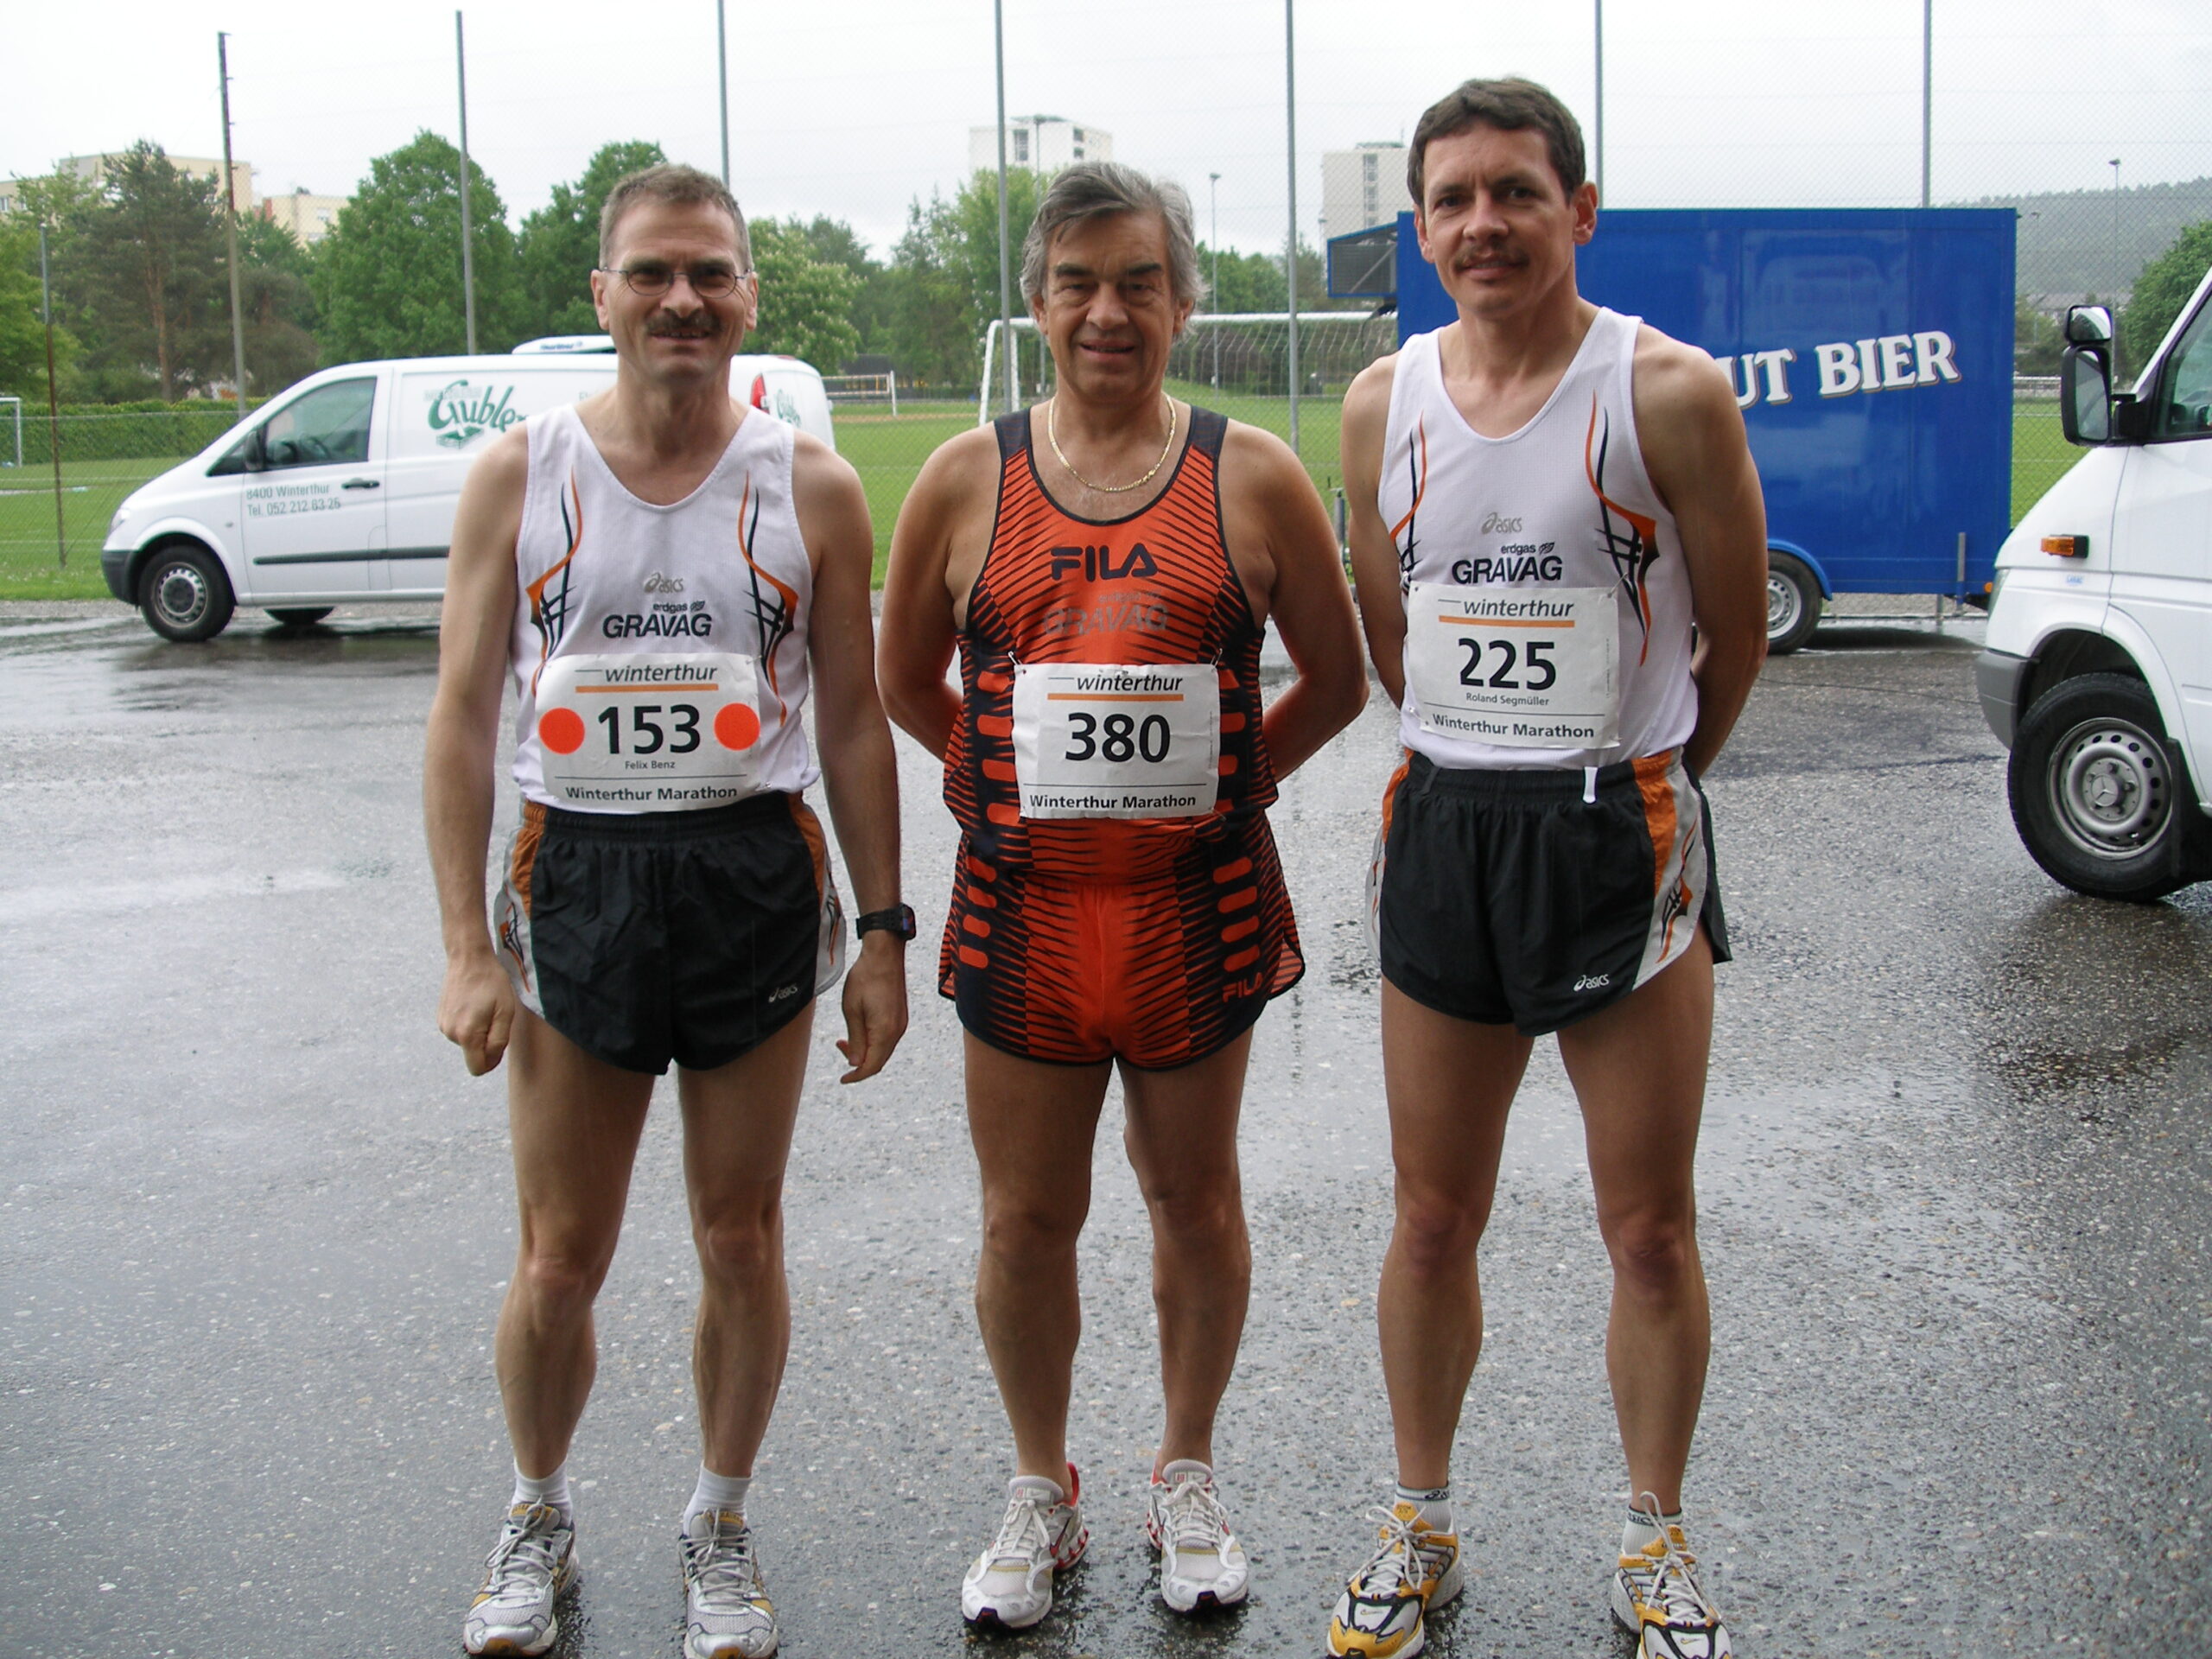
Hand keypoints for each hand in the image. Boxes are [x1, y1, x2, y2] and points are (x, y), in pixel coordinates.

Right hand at [437, 951, 515, 1075]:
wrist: (469, 958)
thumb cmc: (492, 983)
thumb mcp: (505, 1012)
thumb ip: (499, 1040)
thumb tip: (490, 1058)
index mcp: (467, 1035)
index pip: (477, 1068)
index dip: (492, 1063)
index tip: (500, 1045)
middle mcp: (450, 1033)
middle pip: (473, 1054)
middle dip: (486, 1044)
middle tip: (495, 1018)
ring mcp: (443, 1025)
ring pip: (466, 1042)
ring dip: (478, 1032)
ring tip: (484, 1009)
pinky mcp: (440, 1017)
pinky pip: (459, 1031)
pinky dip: (469, 1024)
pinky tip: (474, 1005)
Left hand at [836, 934, 908, 1082]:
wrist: (884, 955)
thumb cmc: (865, 979)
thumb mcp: (852, 1011)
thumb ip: (855, 1040)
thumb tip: (855, 1063)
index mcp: (884, 1031)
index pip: (872, 1066)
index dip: (856, 1076)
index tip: (843, 1079)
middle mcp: (897, 1031)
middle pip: (879, 1060)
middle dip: (858, 1062)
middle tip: (839, 1046)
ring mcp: (901, 1024)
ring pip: (883, 1050)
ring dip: (865, 1050)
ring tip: (846, 1037)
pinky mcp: (900, 1017)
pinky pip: (887, 1038)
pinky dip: (873, 1042)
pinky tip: (861, 1030)